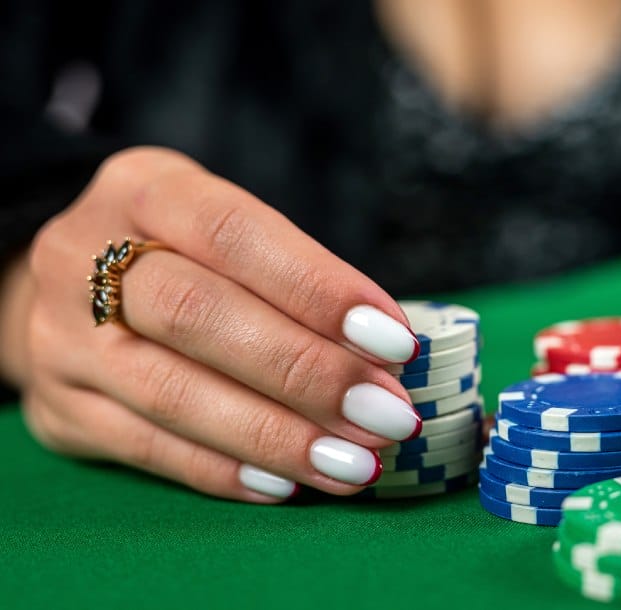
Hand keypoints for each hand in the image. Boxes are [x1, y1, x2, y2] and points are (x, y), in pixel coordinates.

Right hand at [13, 147, 422, 502]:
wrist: (65, 288)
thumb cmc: (182, 255)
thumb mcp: (225, 229)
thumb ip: (293, 277)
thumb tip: (387, 358)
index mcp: (144, 189)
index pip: (236, 233)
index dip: (318, 288)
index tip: (395, 342)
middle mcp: (83, 254)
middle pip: (199, 315)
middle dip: (308, 371)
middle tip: (388, 414)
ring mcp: (62, 337)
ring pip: (173, 394)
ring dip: (278, 436)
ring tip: (355, 462)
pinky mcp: (60, 408)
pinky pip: (147, 449)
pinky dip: (226, 470)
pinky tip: (288, 484)